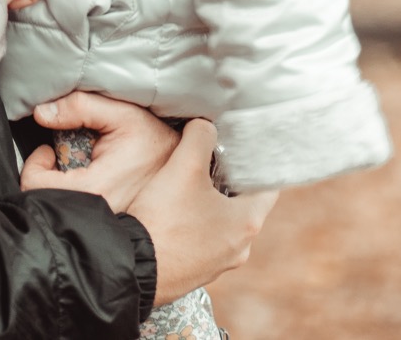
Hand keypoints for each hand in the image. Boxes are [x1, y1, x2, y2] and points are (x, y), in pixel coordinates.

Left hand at [17, 92, 181, 212]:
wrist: (187, 167)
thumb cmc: (157, 141)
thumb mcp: (123, 114)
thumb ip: (80, 107)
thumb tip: (41, 112)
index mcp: (95, 189)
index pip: (36, 186)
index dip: (35, 165)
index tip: (48, 151)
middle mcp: (97, 213)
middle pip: (46, 202)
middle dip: (45, 179)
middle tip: (59, 159)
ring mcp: (104, 223)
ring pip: (62, 210)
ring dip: (61, 188)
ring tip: (78, 169)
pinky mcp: (110, 225)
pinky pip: (78, 213)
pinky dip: (75, 197)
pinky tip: (90, 180)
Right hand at [125, 119, 277, 303]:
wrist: (132, 266)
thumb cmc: (164, 218)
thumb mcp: (184, 166)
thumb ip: (200, 137)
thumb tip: (205, 125)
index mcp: (247, 222)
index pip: (267, 186)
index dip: (255, 164)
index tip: (242, 150)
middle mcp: (239, 248)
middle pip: (242, 206)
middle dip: (227, 183)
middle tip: (209, 163)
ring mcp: (217, 265)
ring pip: (220, 226)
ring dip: (208, 206)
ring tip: (186, 188)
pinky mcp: (193, 274)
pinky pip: (201, 243)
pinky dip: (192, 227)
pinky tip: (171, 216)